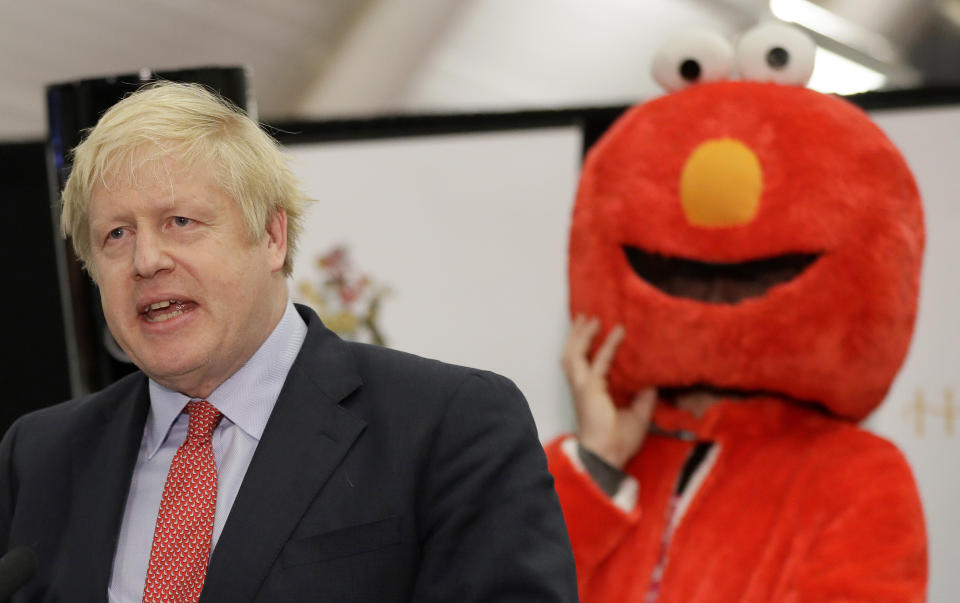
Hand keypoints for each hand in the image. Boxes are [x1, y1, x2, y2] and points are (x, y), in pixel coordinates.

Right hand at [562, 315, 655, 468]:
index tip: (594, 330)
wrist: (609, 456)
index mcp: (590, 393)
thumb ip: (644, 397)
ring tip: (591, 318)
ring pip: (574, 354)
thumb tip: (654, 380)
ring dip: (582, 335)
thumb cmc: (620, 440)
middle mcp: (582, 387)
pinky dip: (608, 345)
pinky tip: (618, 332)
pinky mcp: (590, 389)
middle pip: (571, 355)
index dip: (588, 347)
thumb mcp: (638, 415)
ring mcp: (583, 387)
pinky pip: (599, 361)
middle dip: (576, 335)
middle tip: (585, 316)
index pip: (586, 364)